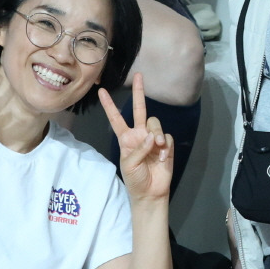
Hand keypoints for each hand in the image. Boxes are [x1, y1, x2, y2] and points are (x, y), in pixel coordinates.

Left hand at [100, 73, 171, 205]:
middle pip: (139, 109)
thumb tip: (152, 136)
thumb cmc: (134, 179)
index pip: (116, 118)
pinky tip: (162, 157)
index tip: (102, 91)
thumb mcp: (129, 164)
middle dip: (139, 92)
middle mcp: (139, 134)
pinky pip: (167, 137)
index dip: (110, 105)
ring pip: (155, 123)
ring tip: (157, 148)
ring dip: (157, 133)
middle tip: (139, 76)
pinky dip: (165, 146)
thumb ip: (139, 148)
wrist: (150, 192)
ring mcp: (153, 139)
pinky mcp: (166, 145)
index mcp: (126, 138)